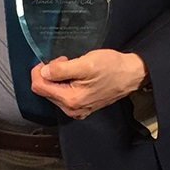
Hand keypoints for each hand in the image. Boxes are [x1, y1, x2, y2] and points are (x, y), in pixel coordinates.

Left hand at [30, 50, 147, 119]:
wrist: (130, 75)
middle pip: (44, 90)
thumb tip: (43, 72)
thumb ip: (61, 69)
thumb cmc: (111, 67)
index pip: (39, 87)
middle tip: (66, 61)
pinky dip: (64, 83)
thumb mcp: (85, 63)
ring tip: (73, 67)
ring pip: (53, 92)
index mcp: (71, 100)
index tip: (53, 60)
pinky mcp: (81, 107)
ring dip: (57, 78)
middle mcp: (71, 109)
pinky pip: (63, 95)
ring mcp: (76, 110)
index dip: (39, 70)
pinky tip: (76, 75)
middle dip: (50, 74)